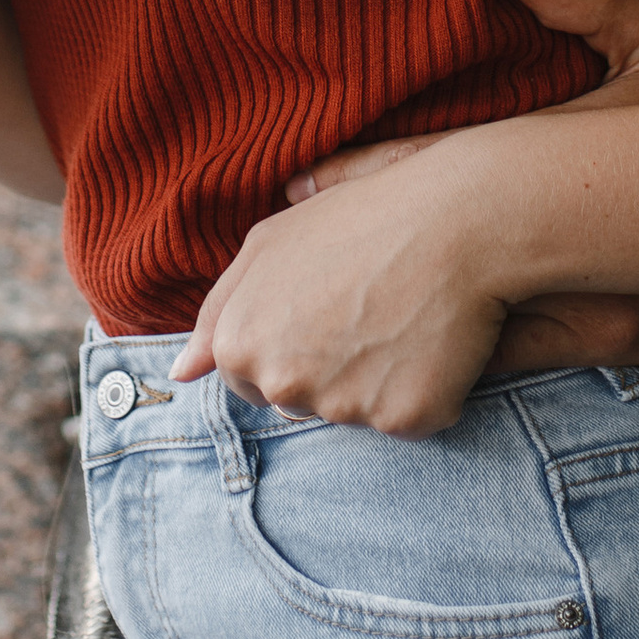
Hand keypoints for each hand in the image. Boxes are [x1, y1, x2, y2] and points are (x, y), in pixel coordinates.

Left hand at [171, 155, 505, 434]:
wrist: (456, 218)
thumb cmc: (359, 220)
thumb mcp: (269, 245)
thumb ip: (217, 311)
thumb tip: (182, 371)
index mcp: (240, 345)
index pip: (246, 381)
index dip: (286, 345)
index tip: (321, 310)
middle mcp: (283, 385)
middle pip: (297, 403)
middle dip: (325, 369)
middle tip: (365, 310)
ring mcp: (344, 406)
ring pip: (352, 414)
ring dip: (375, 381)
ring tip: (401, 317)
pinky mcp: (403, 419)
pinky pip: (407, 420)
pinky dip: (422, 390)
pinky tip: (432, 341)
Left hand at [286, 0, 638, 379]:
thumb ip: (602, 8)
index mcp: (545, 171)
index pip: (433, 172)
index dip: (361, 180)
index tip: (300, 183)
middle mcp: (544, 240)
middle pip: (424, 251)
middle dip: (349, 255)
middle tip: (286, 251)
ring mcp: (562, 296)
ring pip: (447, 314)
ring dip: (382, 316)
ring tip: (309, 320)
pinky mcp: (583, 343)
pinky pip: (490, 359)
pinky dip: (440, 359)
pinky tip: (388, 368)